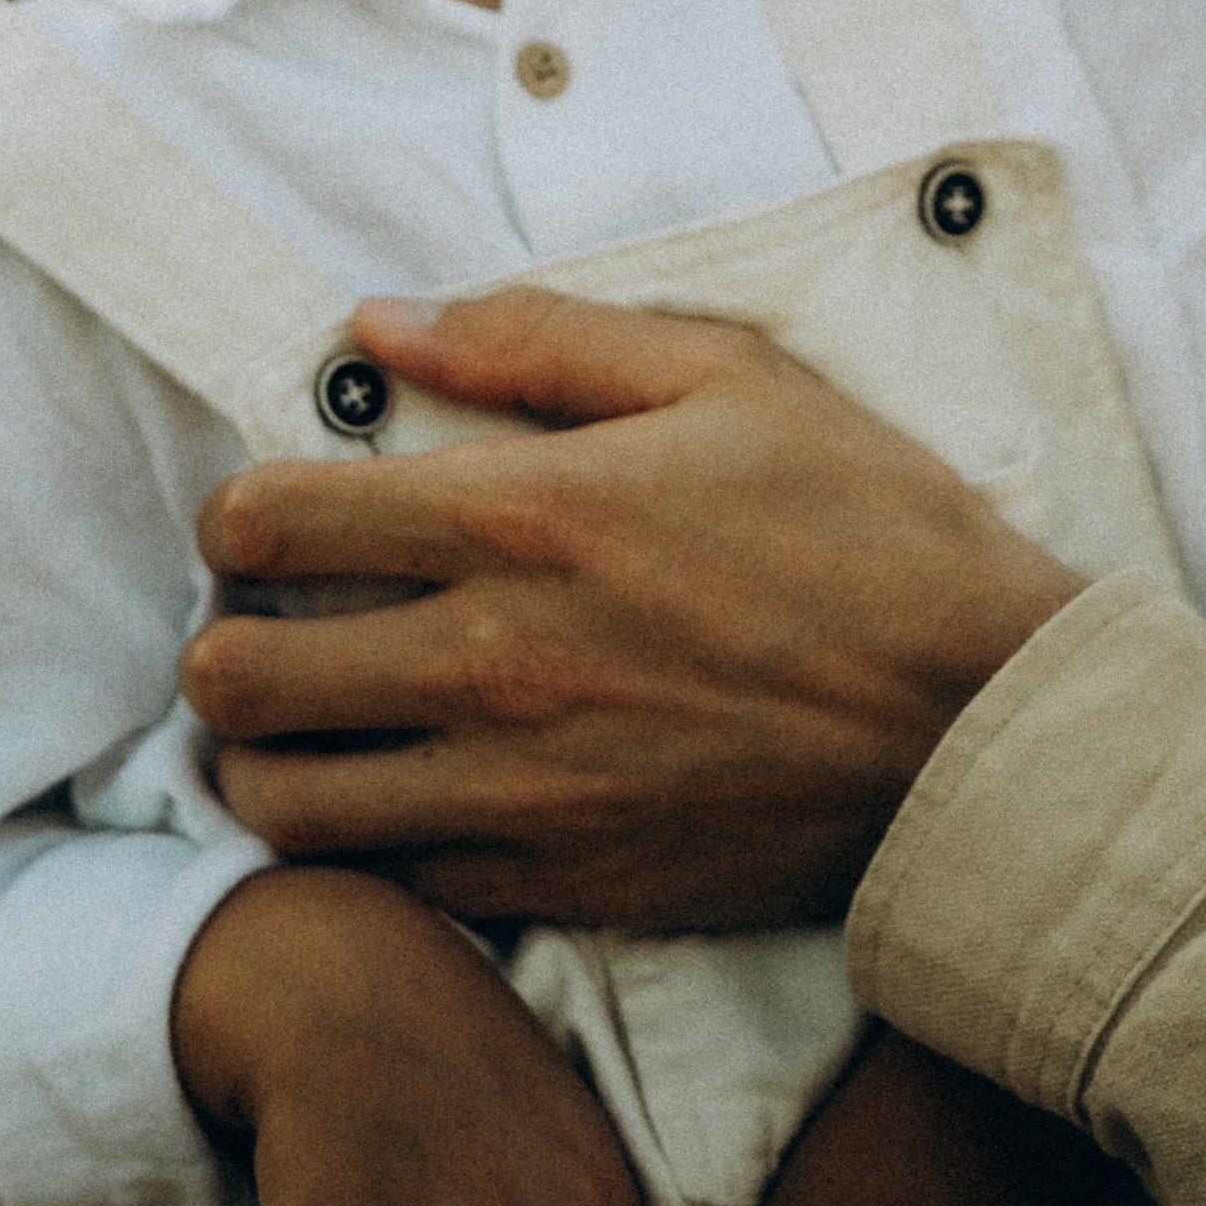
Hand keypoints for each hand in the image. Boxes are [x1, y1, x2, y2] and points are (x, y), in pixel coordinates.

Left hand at [182, 290, 1082, 927]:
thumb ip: (541, 341)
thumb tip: (383, 322)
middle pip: (238, 680)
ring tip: (310, 726)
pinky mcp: (559, 882)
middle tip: (266, 626)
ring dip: (267, 760)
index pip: (271, 522)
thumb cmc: (872, 531)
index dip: (235, 514)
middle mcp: (493, 661)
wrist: (983, 729)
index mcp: (526, 517)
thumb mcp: (730, 380)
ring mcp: (518, 788)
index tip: (264, 516)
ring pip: (283, 803)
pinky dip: (362, 845)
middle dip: (223, 645)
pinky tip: (406, 796)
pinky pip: (386, 882)